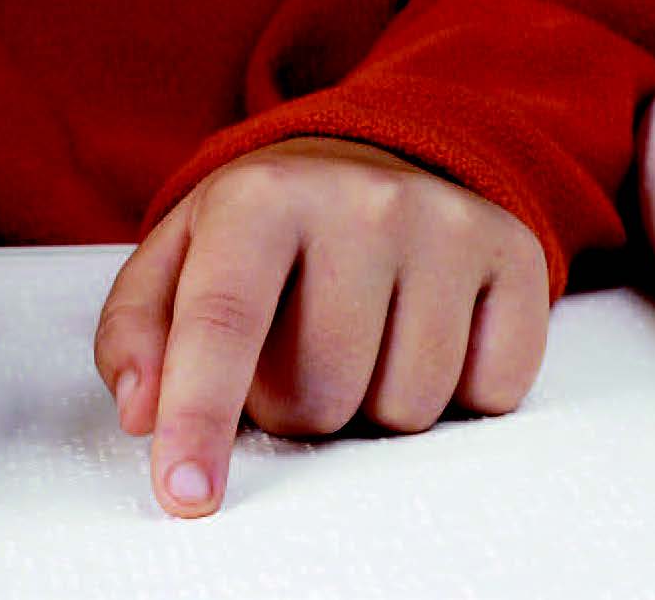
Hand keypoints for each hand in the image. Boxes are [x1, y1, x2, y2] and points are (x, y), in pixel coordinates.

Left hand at [95, 136, 549, 517]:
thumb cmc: (263, 232)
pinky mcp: (516, 254)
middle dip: (296, 406)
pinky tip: (422, 332)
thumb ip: (138, 333)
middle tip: (296, 349)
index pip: (224, 323)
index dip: (200, 417)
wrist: (370, 162)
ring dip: (373, 403)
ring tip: (358, 338)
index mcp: (261, 196)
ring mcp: (448, 224)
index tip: (187, 492)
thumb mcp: (179, 259)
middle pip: (320, 394)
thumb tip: (146, 410)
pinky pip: (489, 394)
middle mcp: (362, 199)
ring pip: (408, 407)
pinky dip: (454, 392)